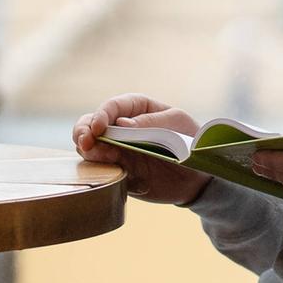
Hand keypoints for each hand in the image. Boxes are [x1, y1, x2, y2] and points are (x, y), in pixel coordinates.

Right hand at [73, 93, 211, 206]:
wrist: (199, 176)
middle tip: (85, 143)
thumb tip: (121, 124)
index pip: (113, 106)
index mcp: (137, 108)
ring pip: (91, 147)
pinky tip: (108, 170)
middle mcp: (122, 127)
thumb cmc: (190, 140)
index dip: (101, 114)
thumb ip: (150, 122)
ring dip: (89, 151)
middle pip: (91, 124)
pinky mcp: (119, 170)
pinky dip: (98, 169)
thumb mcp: (177, 124)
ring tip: (100, 157)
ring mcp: (118, 149)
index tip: (99, 128)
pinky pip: (101, 168)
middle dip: (84, 131)